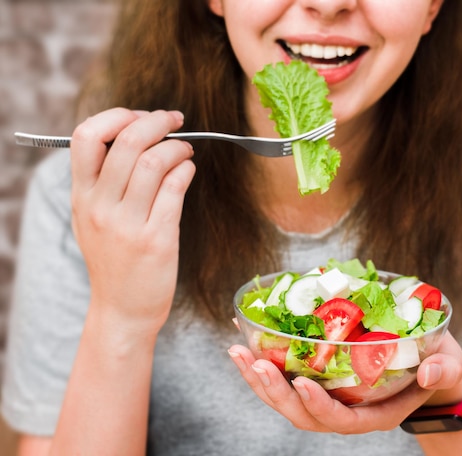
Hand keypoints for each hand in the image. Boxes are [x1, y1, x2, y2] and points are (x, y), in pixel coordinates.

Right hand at [70, 108, 195, 333]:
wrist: (123, 310)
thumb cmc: (114, 260)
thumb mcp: (92, 220)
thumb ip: (104, 182)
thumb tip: (137, 137)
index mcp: (82, 197)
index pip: (86, 137)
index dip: (116, 116)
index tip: (139, 116)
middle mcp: (100, 207)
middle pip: (127, 142)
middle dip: (156, 121)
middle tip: (174, 121)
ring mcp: (128, 224)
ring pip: (154, 161)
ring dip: (177, 147)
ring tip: (185, 151)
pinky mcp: (157, 239)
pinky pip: (174, 188)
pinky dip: (186, 170)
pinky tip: (188, 170)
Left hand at [228, 332, 461, 433]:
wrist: (429, 366)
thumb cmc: (438, 365)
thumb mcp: (447, 364)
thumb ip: (442, 369)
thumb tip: (429, 372)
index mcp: (375, 413)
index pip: (341, 420)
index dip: (319, 407)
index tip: (301, 384)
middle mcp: (347, 411)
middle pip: (303, 414)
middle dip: (274, 392)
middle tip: (253, 362)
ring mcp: (331, 397)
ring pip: (287, 400)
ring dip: (259, 378)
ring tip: (236, 352)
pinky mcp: (321, 380)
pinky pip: (287, 378)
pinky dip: (265, 360)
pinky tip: (247, 337)